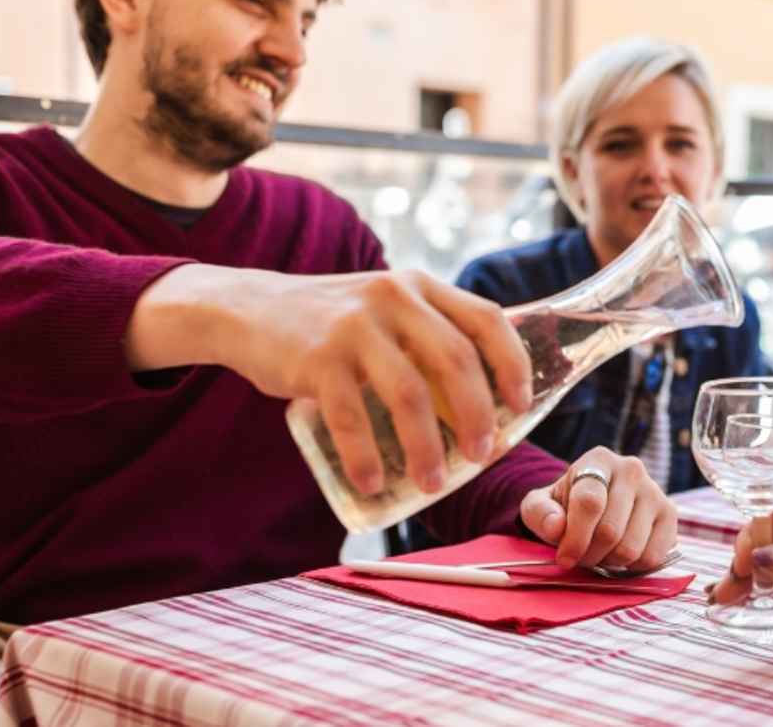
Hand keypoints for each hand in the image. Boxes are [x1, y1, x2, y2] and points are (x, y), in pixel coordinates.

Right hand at [126, 265, 532, 495]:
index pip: (487, 319)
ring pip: (409, 395)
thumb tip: (485, 407)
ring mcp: (353, 327)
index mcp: (419, 287)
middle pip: (455, 361)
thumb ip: (428, 338)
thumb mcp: (386, 311)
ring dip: (427, 447)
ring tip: (432, 483)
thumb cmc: (333, 325)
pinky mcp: (317, 359)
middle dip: (478, 416)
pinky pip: (351, 418)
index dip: (512, 364)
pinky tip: (373, 483)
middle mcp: (393, 298)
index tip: (522, 406)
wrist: (251, 310)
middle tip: (482, 455)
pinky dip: (366, 458)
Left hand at [518, 447, 678, 569]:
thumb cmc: (566, 506)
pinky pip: (652, 557)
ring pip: (631, 548)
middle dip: (589, 554)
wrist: (596, 505)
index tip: (564, 558)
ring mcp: (655, 491)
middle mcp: (632, 469)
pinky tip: (620, 554)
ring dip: (609, 562)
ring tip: (599, 553)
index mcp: (599, 459)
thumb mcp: (540, 505)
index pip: (589, 502)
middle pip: (610, 530)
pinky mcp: (670, 515)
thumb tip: (556, 527)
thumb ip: (540, 513)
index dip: (574, 537)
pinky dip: (632, 567)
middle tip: (580, 556)